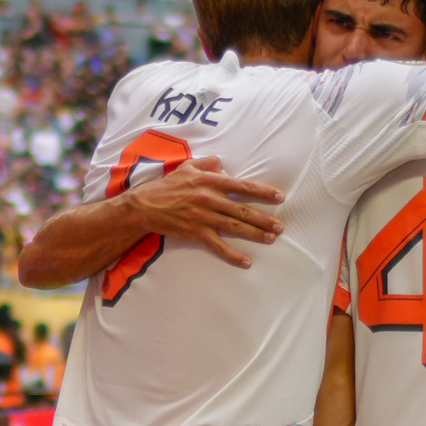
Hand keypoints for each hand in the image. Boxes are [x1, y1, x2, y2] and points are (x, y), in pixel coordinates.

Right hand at [120, 152, 285, 267]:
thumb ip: (207, 164)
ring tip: (271, 238)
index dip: (262, 192)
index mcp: (210, 181)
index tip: (279, 197)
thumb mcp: (187, 167)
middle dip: (264, 218)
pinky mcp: (196, 232)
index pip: (242, 186)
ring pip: (235, 226)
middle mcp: (210, 199)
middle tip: (280, 226)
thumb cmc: (167, 186)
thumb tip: (222, 164)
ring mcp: (204, 217)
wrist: (145, 206)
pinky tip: (246, 261)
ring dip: (255, 233)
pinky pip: (218, 245)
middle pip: (243, 209)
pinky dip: (233, 254)